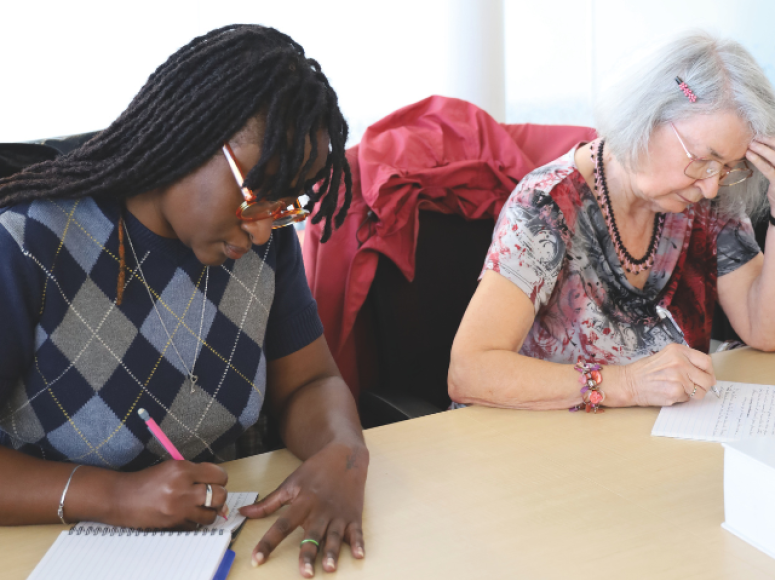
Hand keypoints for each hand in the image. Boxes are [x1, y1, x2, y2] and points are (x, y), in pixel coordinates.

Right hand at [111, 460, 228, 528]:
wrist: (122, 498)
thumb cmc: (147, 480)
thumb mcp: (172, 467)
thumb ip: (196, 473)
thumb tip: (220, 485)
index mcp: (182, 470)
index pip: (219, 475)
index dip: (220, 478)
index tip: (215, 480)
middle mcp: (182, 489)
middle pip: (220, 495)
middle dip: (219, 495)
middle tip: (212, 494)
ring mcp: (178, 509)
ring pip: (211, 514)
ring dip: (209, 511)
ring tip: (200, 506)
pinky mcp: (173, 524)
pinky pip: (196, 526)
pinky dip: (195, 521)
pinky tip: (187, 514)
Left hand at [240, 442, 367, 577]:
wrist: (345, 456)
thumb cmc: (316, 470)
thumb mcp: (290, 483)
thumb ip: (268, 502)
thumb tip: (244, 512)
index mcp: (302, 502)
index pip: (282, 525)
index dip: (268, 542)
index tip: (257, 559)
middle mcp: (320, 510)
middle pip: (312, 535)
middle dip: (308, 554)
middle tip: (305, 573)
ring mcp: (338, 514)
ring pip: (334, 537)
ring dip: (332, 553)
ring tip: (330, 568)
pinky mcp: (353, 516)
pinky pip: (356, 532)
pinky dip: (359, 543)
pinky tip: (360, 555)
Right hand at [621, 343, 715, 406]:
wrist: (628, 382)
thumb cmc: (644, 371)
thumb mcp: (665, 356)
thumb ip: (685, 360)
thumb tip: (705, 373)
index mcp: (678, 351)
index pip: (706, 361)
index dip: (709, 372)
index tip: (707, 377)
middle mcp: (680, 362)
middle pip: (707, 379)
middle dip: (703, 386)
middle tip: (695, 387)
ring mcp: (679, 378)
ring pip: (700, 392)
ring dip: (692, 393)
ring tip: (677, 389)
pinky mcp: (675, 392)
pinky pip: (687, 399)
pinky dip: (680, 398)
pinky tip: (668, 393)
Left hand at [746, 137, 774, 206]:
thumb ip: (773, 161)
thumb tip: (763, 147)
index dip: (773, 139)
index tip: (763, 136)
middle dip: (769, 140)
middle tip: (756, 137)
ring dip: (762, 148)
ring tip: (751, 144)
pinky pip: (767, 168)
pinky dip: (758, 160)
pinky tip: (749, 155)